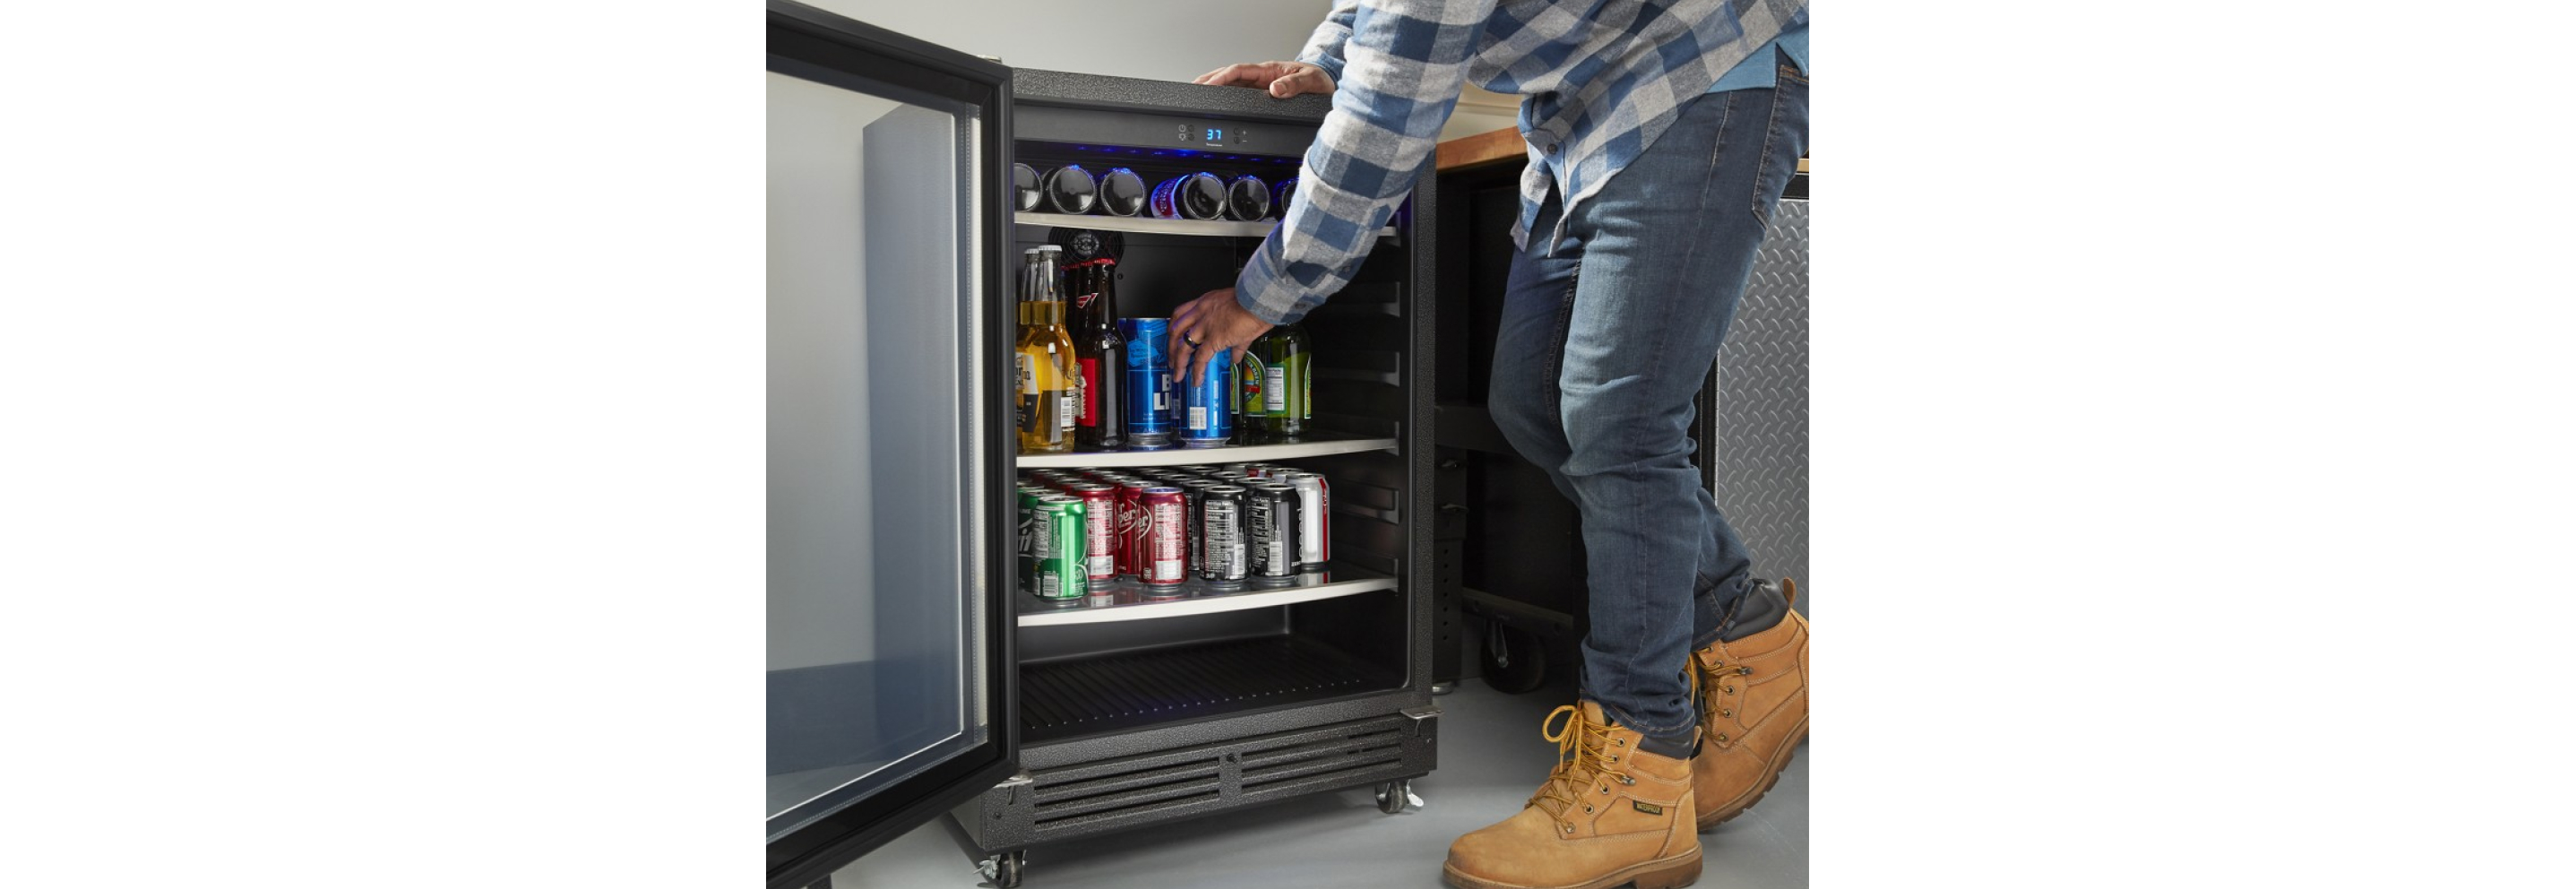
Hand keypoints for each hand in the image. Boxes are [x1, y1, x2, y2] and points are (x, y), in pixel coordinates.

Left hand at [1169, 288, 1273, 387]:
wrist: (1260, 299)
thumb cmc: (1254, 302)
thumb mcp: (1240, 314)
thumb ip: (1236, 340)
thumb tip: (1235, 356)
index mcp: (1206, 302)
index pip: (1181, 313)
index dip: (1174, 327)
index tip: (1172, 336)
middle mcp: (1201, 312)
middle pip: (1176, 329)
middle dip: (1170, 346)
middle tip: (1170, 358)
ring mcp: (1205, 325)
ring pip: (1183, 345)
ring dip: (1178, 361)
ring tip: (1177, 373)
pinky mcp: (1214, 338)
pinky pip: (1200, 358)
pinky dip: (1196, 371)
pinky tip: (1196, 380)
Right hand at [1192, 61, 1335, 98]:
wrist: (1328, 86)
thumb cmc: (1321, 80)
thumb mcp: (1312, 82)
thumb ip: (1295, 84)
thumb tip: (1276, 89)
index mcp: (1270, 71)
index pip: (1239, 71)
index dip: (1222, 77)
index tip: (1209, 84)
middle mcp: (1262, 78)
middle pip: (1229, 76)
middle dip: (1209, 80)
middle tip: (1191, 87)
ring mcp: (1261, 87)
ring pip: (1232, 85)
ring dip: (1214, 88)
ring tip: (1196, 93)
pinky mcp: (1263, 96)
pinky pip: (1240, 95)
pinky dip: (1225, 97)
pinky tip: (1216, 103)